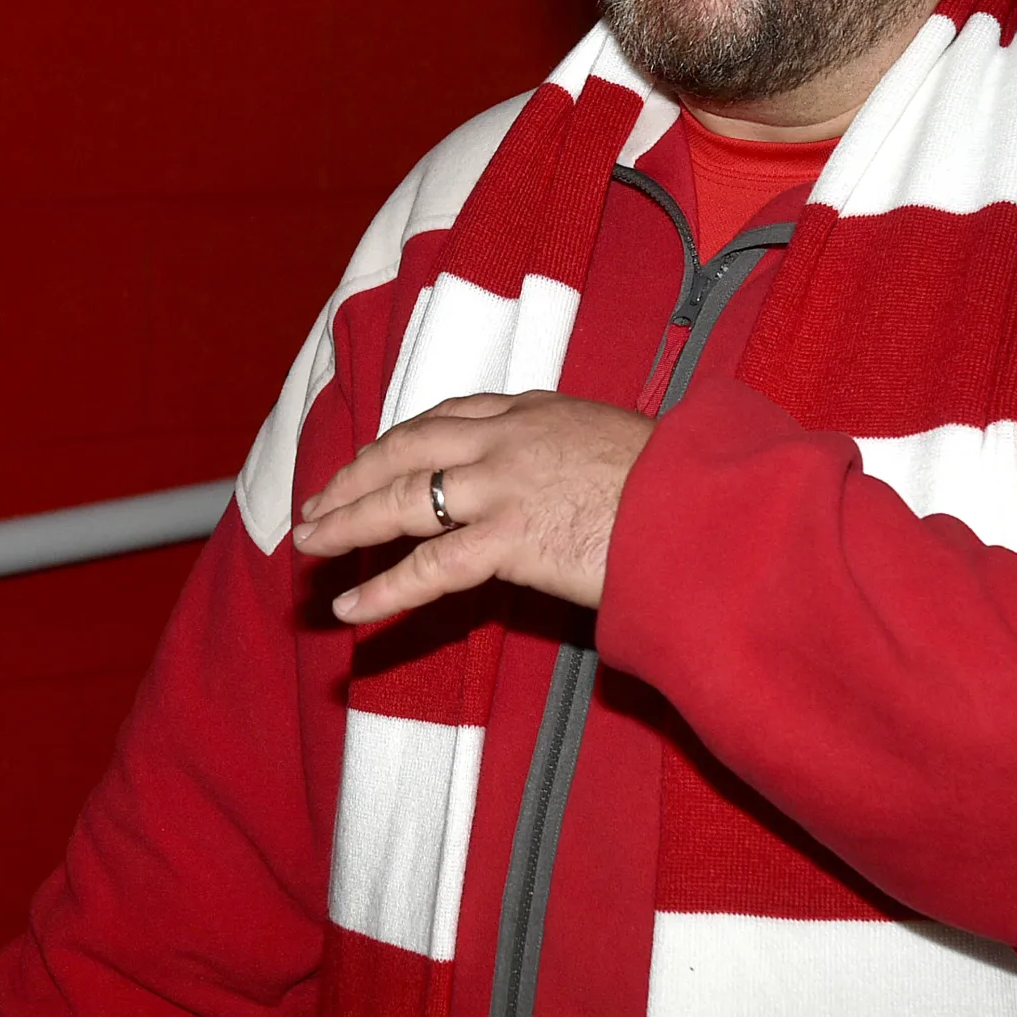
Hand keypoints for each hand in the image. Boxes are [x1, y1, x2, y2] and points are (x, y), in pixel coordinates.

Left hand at [289, 391, 653, 623]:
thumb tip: (561, 488)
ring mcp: (504, 485)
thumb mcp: (617, 445)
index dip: (398, 443)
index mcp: (535, 409)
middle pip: (405, 449)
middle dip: (353, 476)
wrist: (707, 503)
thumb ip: (572, 458)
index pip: (445, 418)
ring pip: (402, 500)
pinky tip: (349, 608)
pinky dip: (382, 589)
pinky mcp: (510, 539)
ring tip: (309, 544)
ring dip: (346, 522)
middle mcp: (508, 437)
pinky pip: (427, 568)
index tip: (371, 461)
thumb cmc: (682, 482)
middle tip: (318, 502)